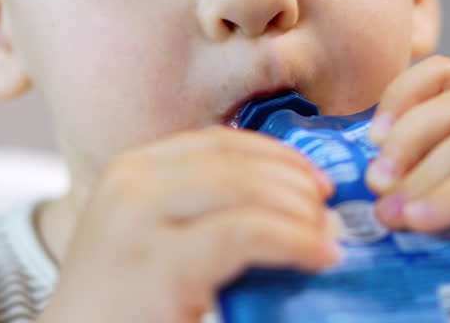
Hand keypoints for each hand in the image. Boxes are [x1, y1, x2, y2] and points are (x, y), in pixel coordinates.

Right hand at [41, 127, 339, 322]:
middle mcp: (130, 185)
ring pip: (245, 190)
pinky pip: (248, 233)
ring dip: (300, 212)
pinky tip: (319, 255)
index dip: (276, 154)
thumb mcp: (153, 244)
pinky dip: (295, 240)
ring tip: (327, 238)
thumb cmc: (121, 314)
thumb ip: (199, 214)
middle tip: (329, 213)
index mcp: (129, 173)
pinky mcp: (160, 264)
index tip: (315, 179)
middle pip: (235, 162)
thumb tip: (288, 201)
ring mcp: (139, 221)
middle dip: (295, 182)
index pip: (217, 144)